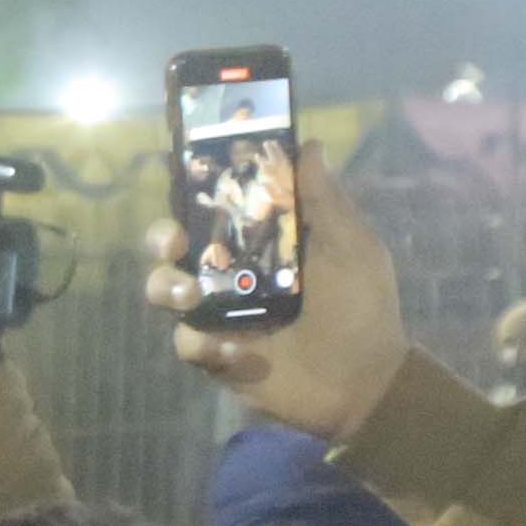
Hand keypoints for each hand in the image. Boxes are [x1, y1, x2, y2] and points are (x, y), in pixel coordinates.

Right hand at [146, 151, 413, 445]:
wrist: (364, 381)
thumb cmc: (362, 307)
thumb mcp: (351, 246)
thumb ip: (324, 199)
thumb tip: (309, 143)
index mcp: (262, 241)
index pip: (217, 205)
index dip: (191, 186)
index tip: (174, 166)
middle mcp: (233, 272)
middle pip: (174, 244)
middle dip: (161, 235)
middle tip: (173, 241)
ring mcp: (221, 314)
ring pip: (165, 288)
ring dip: (165, 285)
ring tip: (191, 295)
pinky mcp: (216, 355)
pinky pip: (186, 342)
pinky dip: (198, 342)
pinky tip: (230, 348)